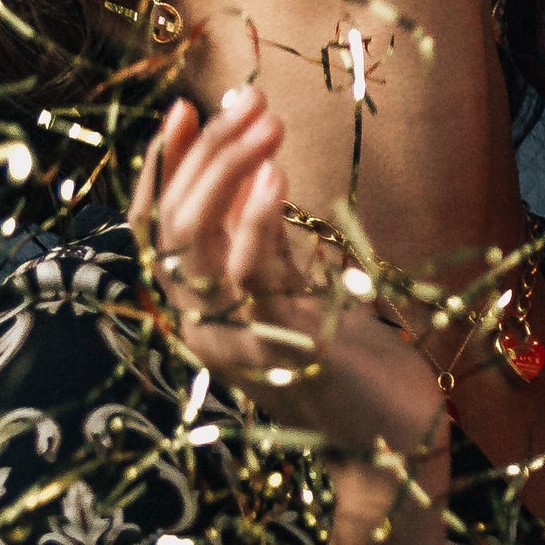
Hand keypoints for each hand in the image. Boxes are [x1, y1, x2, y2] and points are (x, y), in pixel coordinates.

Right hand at [131, 87, 442, 468]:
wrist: (393, 442)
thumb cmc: (347, 354)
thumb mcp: (293, 281)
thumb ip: (260, 232)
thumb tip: (245, 155)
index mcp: (197, 310)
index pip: (151, 228)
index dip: (162, 167)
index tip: (186, 108)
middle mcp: (201, 328)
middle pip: (172, 225)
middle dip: (205, 153)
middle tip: (248, 102)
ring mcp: (234, 341)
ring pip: (195, 242)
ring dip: (227, 171)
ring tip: (265, 122)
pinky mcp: (280, 351)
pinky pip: (249, 277)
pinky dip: (255, 221)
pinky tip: (276, 177)